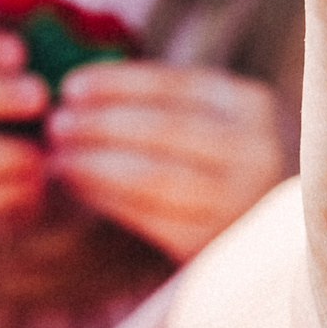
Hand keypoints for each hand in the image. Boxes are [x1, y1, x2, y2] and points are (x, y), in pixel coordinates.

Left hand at [47, 61, 289, 262]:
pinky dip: (106, 199)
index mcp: (251, 105)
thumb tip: (77, 92)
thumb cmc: (220, 163)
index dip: (119, 83)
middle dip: (101, 124)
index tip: (71, 86)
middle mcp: (254, 151)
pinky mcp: (216, 243)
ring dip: (96, 164)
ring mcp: (239, 200)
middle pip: (165, 129)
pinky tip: (78, 187)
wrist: (271, 237)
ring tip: (57, 158)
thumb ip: (161, 104)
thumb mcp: (210, 120)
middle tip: (55, 124)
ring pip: (154, 177)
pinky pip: (149, 217)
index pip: (177, 85)